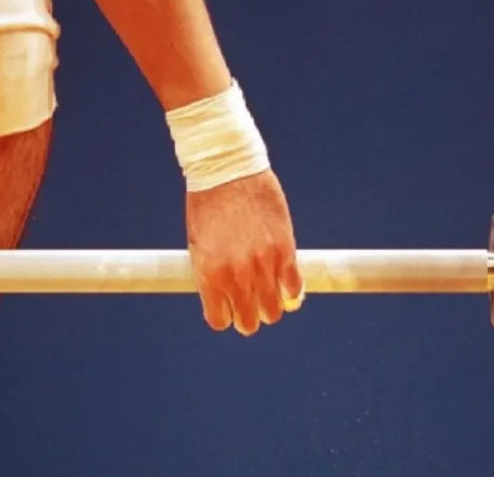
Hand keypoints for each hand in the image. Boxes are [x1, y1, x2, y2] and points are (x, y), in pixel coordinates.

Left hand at [186, 169, 303, 335]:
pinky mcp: (285, 251)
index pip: (219, 320)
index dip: (225, 316)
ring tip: (269, 293)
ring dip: (272, 306)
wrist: (226, 171)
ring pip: (274, 311)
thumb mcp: (199, 245)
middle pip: (249, 322)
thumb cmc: (206, 204)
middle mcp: (237, 277)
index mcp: (209, 276)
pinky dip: (291, 290)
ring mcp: (263, 266)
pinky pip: (294, 288)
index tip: (229, 308)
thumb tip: (225, 297)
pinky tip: (285, 281)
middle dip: (249, 317)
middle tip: (251, 304)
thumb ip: (212, 274)